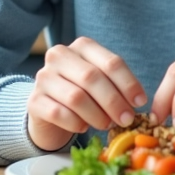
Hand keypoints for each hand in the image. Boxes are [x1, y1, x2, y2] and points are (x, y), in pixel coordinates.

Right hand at [27, 36, 147, 151]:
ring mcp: (43, 77)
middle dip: (114, 101)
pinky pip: (59, 114)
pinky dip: (76, 123)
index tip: (140, 102)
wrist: (49, 111)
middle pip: (92, 78)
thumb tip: (137, 104)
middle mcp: (60, 56)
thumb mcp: (101, 83)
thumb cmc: (83, 94)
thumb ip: (116, 87)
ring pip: (76, 97)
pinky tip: (83, 127)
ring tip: (106, 125)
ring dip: (97, 115)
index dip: (128, 83)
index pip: (111, 62)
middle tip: (126, 119)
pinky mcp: (33, 101)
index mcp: (82, 46)